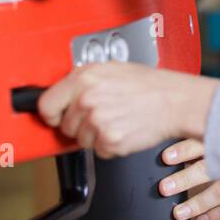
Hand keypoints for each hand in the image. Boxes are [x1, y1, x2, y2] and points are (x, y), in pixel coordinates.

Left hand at [36, 62, 217, 157]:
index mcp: (84, 78)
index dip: (52, 114)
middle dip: (79, 124)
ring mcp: (98, 122)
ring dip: (95, 136)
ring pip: (81, 141)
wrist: (174, 101)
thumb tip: (63, 92)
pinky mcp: (110, 141)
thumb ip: (84, 80)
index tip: (58, 116)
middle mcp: (87, 100)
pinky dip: (110, 145)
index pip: (45, 105)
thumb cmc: (148, 84)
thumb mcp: (111, 68)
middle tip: (101, 115)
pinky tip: (123, 129)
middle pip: (65, 126)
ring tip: (116, 119)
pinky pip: (99, 151)